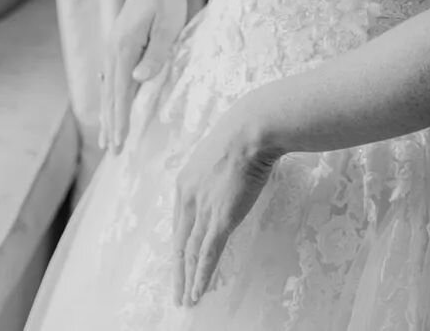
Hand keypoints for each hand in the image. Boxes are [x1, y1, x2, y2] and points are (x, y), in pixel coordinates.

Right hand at [99, 0, 187, 153]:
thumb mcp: (168, 24)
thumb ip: (156, 52)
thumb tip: (138, 80)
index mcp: (124, 47)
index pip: (120, 92)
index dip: (120, 119)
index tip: (119, 143)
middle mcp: (113, 49)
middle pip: (110, 94)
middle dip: (111, 124)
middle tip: (111, 152)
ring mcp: (113, 46)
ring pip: (108, 87)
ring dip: (108, 113)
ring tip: (106, 138)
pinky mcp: (118, 43)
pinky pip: (110, 76)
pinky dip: (110, 95)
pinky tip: (109, 105)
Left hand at [172, 100, 279, 306]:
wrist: (251, 129)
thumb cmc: (243, 132)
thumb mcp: (221, 151)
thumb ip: (219, 167)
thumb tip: (231, 171)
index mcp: (186, 181)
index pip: (181, 221)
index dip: (182, 243)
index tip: (182, 259)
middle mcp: (188, 198)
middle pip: (180, 241)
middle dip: (178, 269)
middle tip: (178, 291)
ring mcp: (203, 209)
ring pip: (190, 252)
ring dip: (188, 279)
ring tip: (187, 299)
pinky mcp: (220, 218)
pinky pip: (207, 254)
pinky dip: (201, 276)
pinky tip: (198, 291)